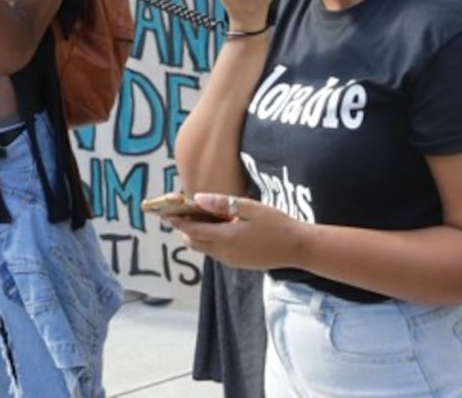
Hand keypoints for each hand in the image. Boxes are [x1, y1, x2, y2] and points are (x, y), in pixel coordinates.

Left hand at [168, 194, 305, 270]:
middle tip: (176, 214)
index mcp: (226, 238)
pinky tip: (214, 229)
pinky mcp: (238, 263)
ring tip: (193, 220)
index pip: (193, 230)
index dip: (177, 221)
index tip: (164, 214)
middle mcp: (224, 253)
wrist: (296, 248)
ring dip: (195, 235)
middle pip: (194, 242)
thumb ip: (223, 204)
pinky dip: (208, 240)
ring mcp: (230, 260)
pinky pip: (215, 252)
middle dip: (183, 229)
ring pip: (204, 248)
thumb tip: (198, 198)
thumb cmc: (276, 224)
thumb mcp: (250, 208)